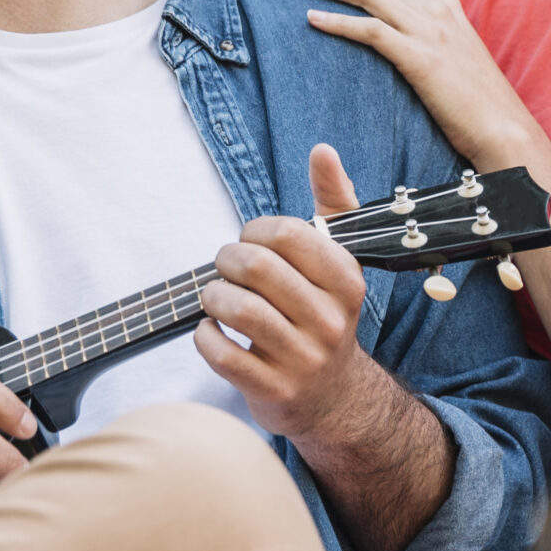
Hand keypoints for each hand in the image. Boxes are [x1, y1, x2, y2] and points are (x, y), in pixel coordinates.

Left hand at [195, 144, 390, 441]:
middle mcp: (329, 320)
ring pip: (237, 309)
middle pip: (256, 267)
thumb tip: (322, 150)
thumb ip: (333, 201)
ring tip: (216, 297)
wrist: (334, 399)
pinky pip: (221, 353)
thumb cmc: (324, 312)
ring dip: (212, 295)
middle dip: (225, 259)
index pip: (287, 234)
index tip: (251, 242)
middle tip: (225, 268)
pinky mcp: (273, 390)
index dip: (254, 230)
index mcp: (346, 281)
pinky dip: (204, 336)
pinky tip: (211, 330)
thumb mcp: (339, 259)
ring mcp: (302, 359)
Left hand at [285, 0, 534, 167]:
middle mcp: (436, 9)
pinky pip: (371, 31)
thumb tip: (386, 46)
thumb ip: (422, 43)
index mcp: (443, 6)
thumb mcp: (449, 60)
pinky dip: (338, 22)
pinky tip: (312, 20)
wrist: (505, 130)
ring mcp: (430, 30)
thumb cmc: (474, 106)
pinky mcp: (422, 57)